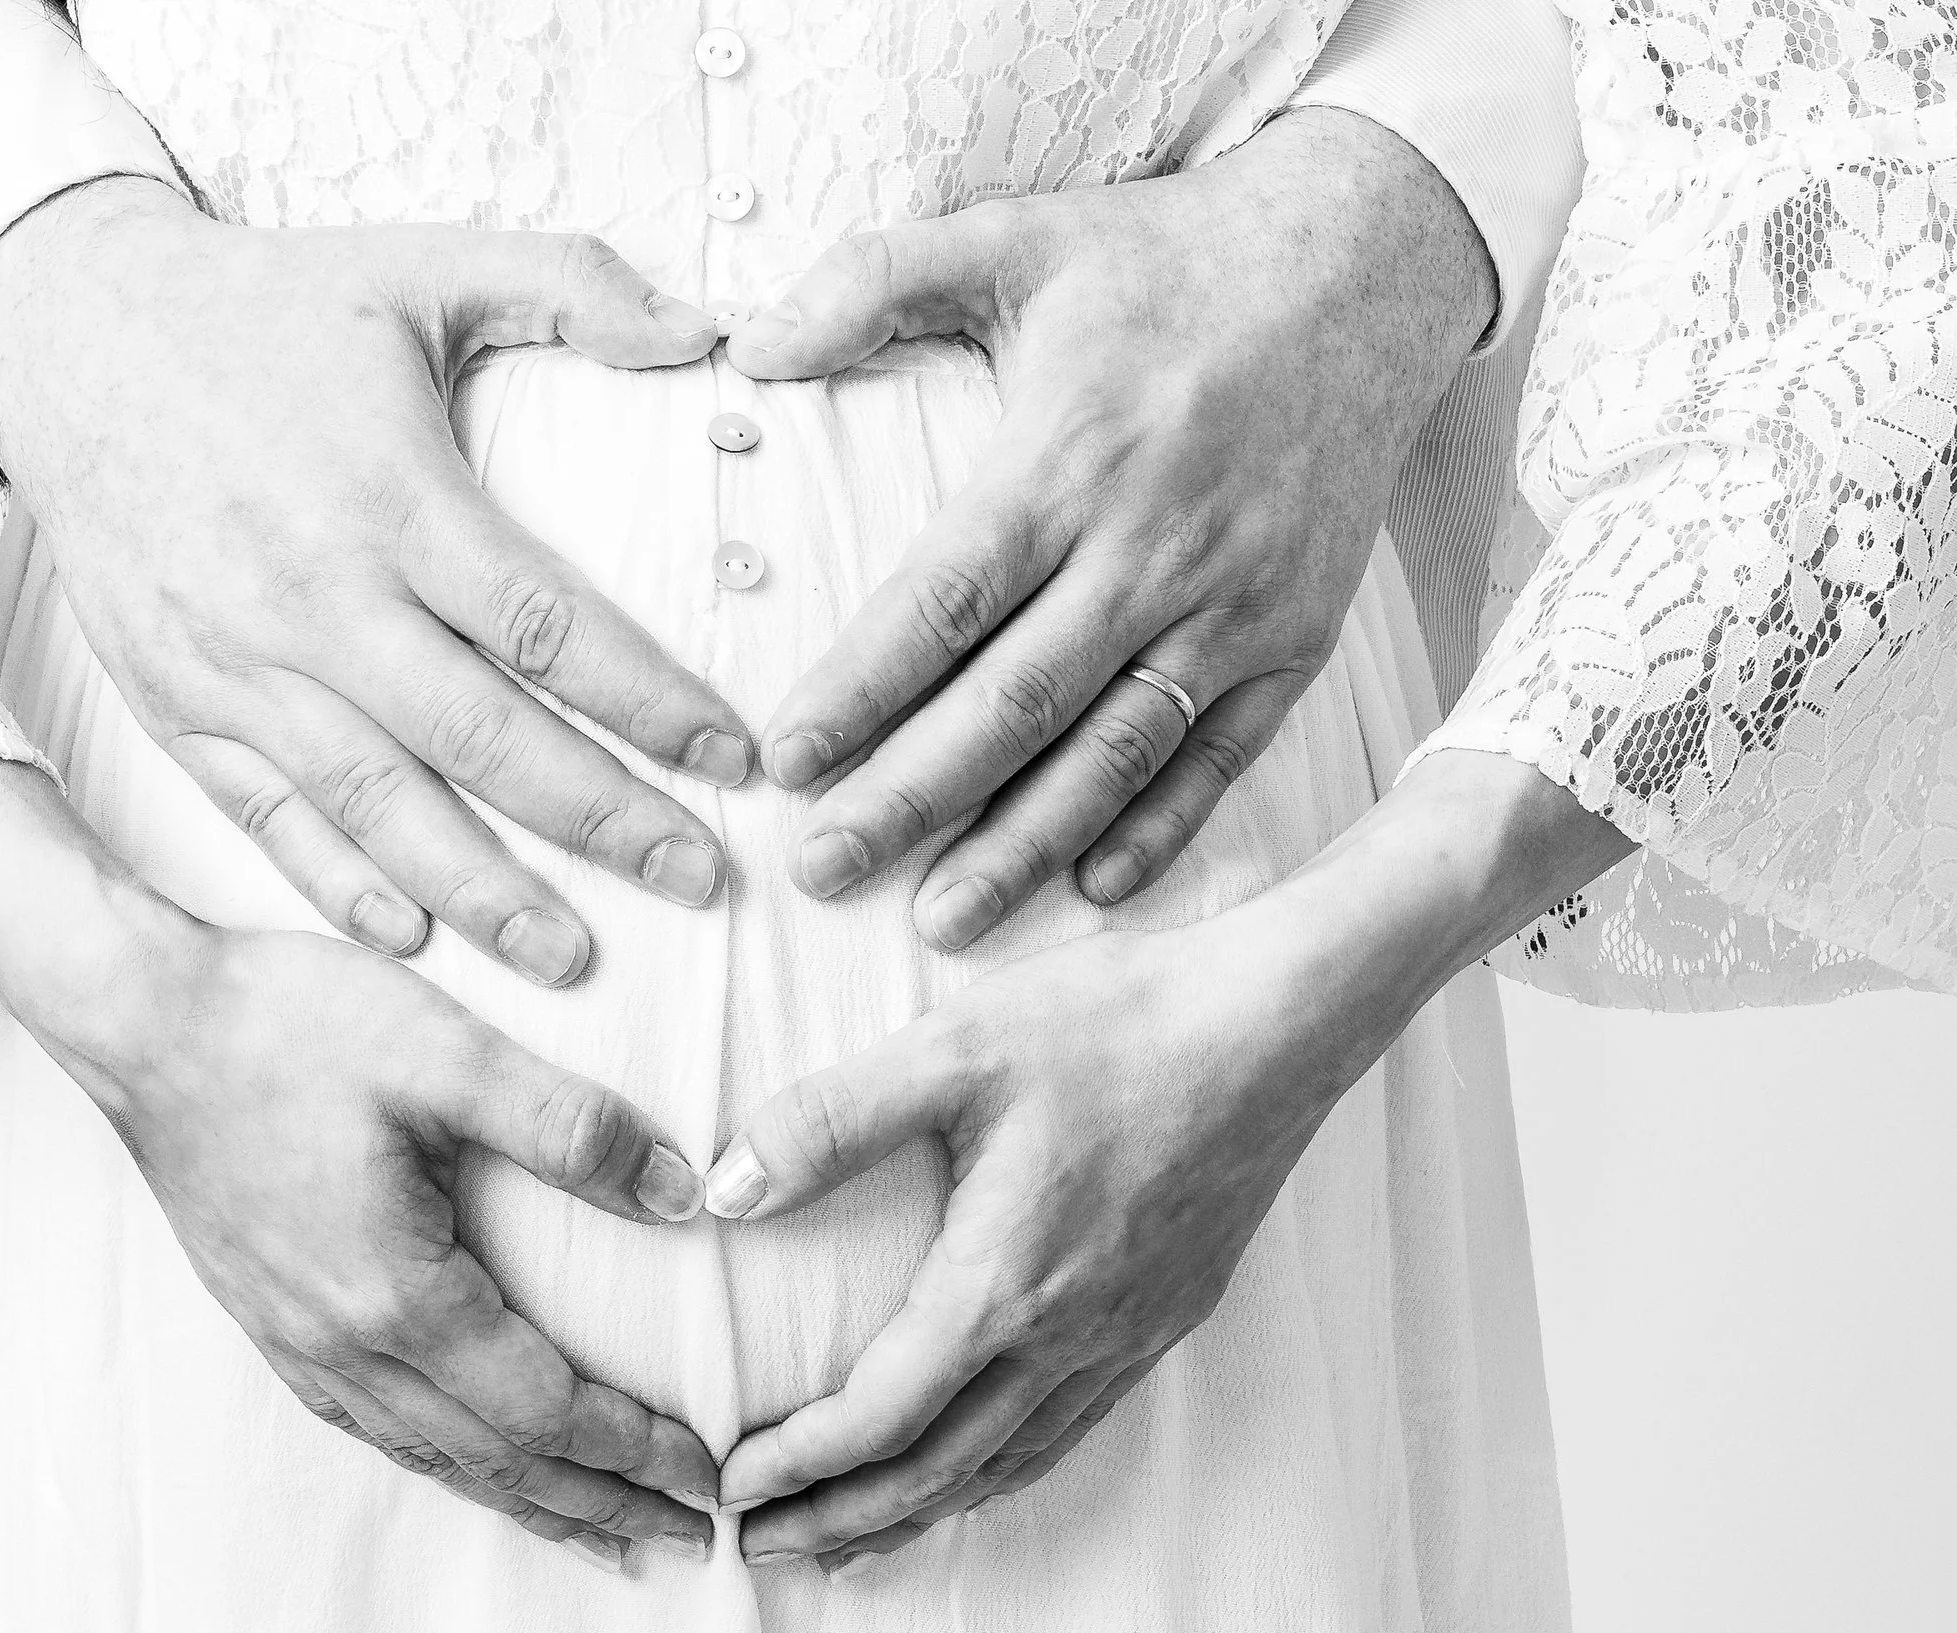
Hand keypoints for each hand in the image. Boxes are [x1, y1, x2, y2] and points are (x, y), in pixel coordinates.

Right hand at [0, 178, 752, 985]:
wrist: (68, 329)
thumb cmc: (261, 306)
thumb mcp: (420, 263)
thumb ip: (571, 284)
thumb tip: (708, 328)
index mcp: (392, 497)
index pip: (548, 628)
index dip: (652, 703)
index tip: (736, 759)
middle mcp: (316, 597)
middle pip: (482, 740)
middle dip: (601, 822)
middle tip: (699, 880)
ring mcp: (239, 662)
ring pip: (378, 804)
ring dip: (482, 891)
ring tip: (573, 958)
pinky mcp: (177, 701)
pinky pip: (267, 816)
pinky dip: (338, 885)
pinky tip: (412, 939)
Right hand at [0, 762, 724, 1569]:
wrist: (141, 1020)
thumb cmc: (287, 1024)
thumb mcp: (446, 1052)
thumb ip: (569, 1127)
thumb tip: (683, 1195)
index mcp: (398, 1295)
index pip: (547, 1408)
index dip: (634, 1450)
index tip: (710, 1477)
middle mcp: (345, 1345)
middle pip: (499, 1460)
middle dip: (602, 1505)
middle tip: (692, 1538)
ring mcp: (299, 1343)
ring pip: (437, 1458)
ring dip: (531, 1503)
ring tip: (606, 1535)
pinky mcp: (272, 1321)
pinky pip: (380, 1431)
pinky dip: (451, 1468)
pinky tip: (477, 1467)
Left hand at [697, 751, 1631, 1571]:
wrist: (1280, 1020)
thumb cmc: (1119, 1022)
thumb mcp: (951, 1049)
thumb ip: (829, 1121)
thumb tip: (724, 1187)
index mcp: (1005, 1284)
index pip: (880, 1416)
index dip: (798, 1464)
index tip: (732, 1488)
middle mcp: (1070, 1336)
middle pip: (938, 1472)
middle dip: (842, 1520)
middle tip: (762, 1548)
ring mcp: (1128, 1333)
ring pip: (1008, 1464)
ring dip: (918, 1509)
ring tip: (850, 1534)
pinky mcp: (1167, 1313)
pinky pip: (1068, 1430)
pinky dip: (999, 1470)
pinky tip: (976, 1463)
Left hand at [728, 108, 1495, 947]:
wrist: (1363, 266)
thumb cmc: (1165, 261)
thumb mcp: (1013, 235)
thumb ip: (872, 279)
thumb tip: (747, 342)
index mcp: (1070, 459)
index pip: (944, 602)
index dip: (861, 690)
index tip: (784, 762)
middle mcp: (1155, 546)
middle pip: (1014, 702)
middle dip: (911, 796)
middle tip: (821, 868)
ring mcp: (1236, 602)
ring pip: (1114, 750)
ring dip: (1025, 843)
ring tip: (940, 919)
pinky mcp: (1299, 636)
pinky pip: (1223, 754)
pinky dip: (1163, 828)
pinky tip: (1093, 887)